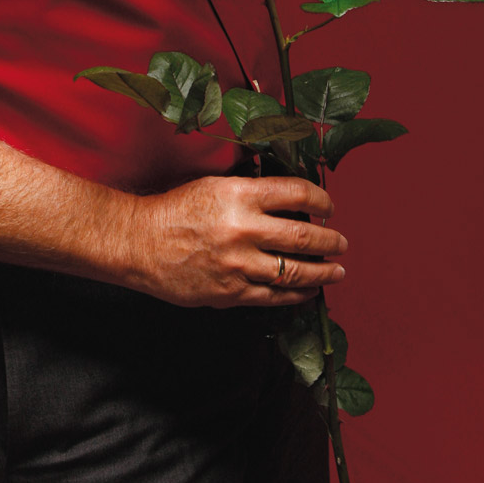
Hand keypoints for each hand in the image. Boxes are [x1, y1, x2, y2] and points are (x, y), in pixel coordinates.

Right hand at [128, 170, 346, 307]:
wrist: (141, 243)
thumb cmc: (176, 210)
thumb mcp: (216, 186)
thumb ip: (253, 193)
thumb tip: (291, 202)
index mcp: (239, 195)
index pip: (297, 193)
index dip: (321, 199)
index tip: (329, 205)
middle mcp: (243, 229)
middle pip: (304, 235)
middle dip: (331, 240)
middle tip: (342, 242)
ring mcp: (239, 264)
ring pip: (296, 270)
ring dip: (323, 271)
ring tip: (337, 270)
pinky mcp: (232, 293)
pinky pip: (275, 296)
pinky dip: (298, 293)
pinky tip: (309, 290)